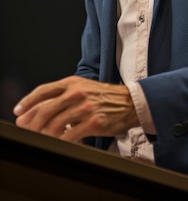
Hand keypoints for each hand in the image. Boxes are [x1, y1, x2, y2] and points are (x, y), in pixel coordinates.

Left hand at [13, 75, 138, 142]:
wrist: (130, 102)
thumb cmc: (104, 96)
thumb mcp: (82, 88)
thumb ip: (62, 95)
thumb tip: (38, 109)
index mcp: (72, 82)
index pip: (44, 90)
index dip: (28, 102)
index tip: (18, 111)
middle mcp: (77, 93)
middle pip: (46, 109)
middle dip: (32, 122)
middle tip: (25, 130)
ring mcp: (86, 108)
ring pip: (56, 124)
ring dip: (45, 134)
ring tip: (40, 139)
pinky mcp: (94, 122)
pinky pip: (71, 135)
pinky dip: (61, 141)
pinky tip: (58, 143)